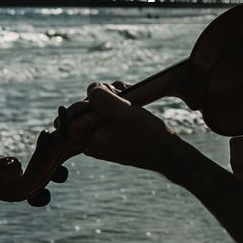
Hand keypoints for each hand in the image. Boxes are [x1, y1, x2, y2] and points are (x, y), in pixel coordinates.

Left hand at [56, 80, 184, 175]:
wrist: (168, 154)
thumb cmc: (146, 135)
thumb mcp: (121, 111)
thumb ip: (99, 97)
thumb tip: (91, 88)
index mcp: (88, 140)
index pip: (74, 113)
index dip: (90, 99)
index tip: (108, 98)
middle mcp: (93, 142)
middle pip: (89, 109)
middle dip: (105, 97)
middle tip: (124, 96)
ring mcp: (104, 140)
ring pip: (102, 110)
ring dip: (116, 99)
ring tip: (132, 98)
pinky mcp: (115, 137)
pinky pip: (111, 116)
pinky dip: (121, 107)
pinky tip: (134, 103)